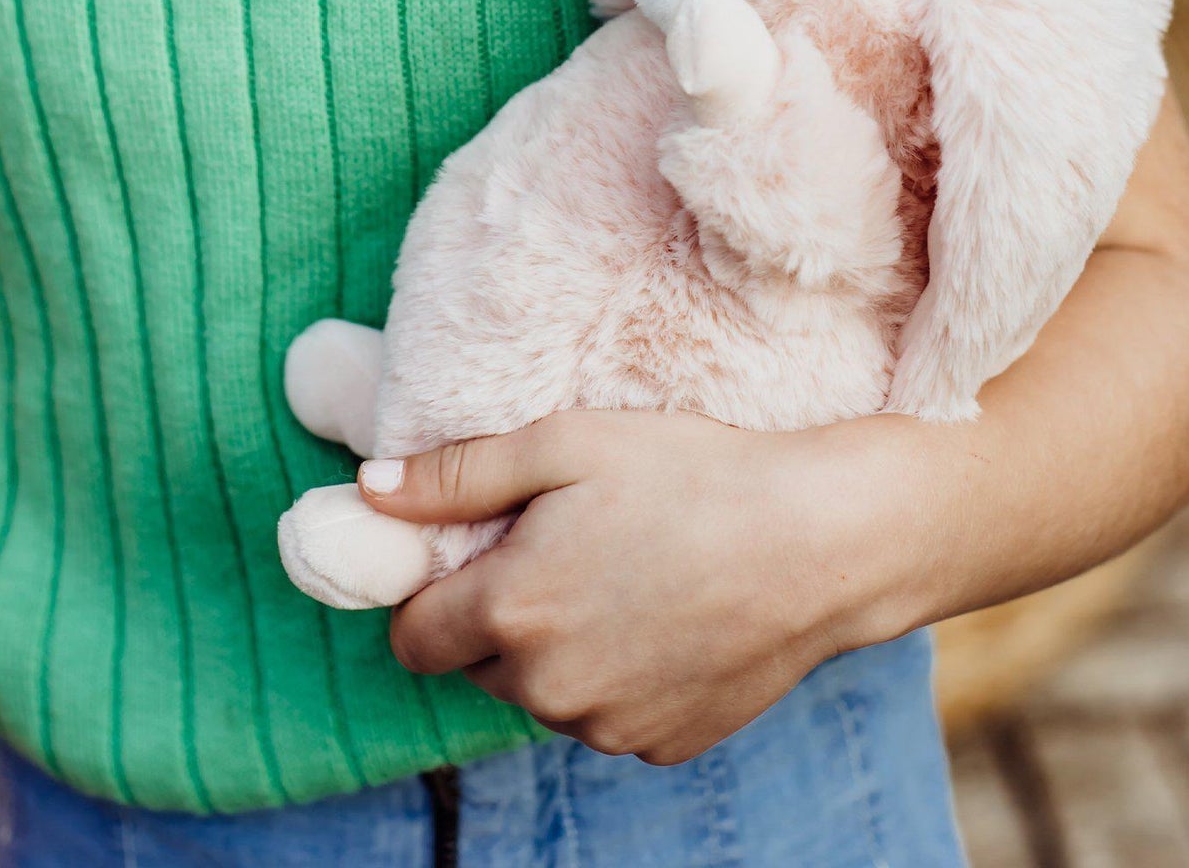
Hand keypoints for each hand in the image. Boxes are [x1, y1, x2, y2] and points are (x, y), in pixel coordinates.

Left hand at [360, 408, 892, 763]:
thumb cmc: (691, 474)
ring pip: (546, 693)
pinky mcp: (664, 746)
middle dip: (500, 614)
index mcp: (508, 614)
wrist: (821, 540)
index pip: (411, 636)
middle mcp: (548, 690)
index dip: (433, 589)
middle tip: (565, 545)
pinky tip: (669, 614)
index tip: (479, 548)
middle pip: (478, 665)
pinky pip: (609, 715)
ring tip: (628, 571)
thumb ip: (456, 475)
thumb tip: (367, 493)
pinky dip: (620, 674)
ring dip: (560, 648)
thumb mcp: (564, 443)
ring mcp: (609, 728)